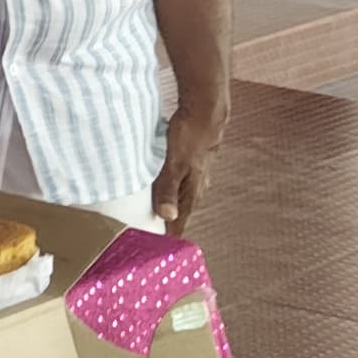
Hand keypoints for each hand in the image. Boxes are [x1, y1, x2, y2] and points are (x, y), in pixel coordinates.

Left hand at [152, 108, 223, 236]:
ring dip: (169, 201)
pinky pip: (179, 178)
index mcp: (193, 190)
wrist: (206, 109)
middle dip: (168, 220)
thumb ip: (168, 189)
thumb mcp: (175, 163)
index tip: (158, 248)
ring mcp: (197, 171)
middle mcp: (197, 184)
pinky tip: (162, 181)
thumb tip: (166, 215)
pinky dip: (170, 184)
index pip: (180, 219)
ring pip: (181, 193)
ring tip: (154, 209)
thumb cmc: (191, 135)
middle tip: (151, 231)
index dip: (169, 233)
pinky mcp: (192, 159)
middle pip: (181, 208)